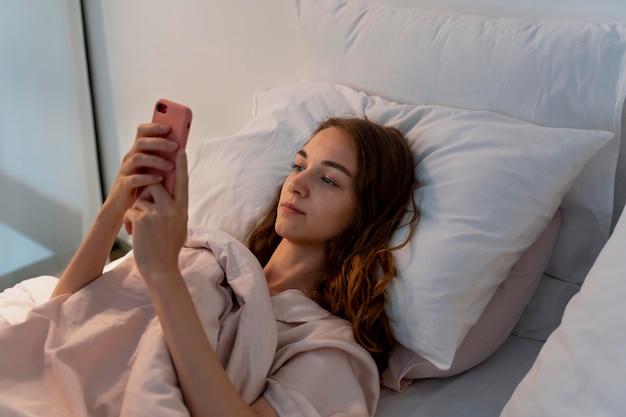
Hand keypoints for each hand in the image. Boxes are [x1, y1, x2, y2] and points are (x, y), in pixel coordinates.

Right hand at [104, 123, 177, 225]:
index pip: (142, 132)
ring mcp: (126, 171)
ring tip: (171, 166)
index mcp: (138, 152)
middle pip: (141, 142)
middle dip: (159, 142)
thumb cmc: (142, 186)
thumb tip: (182, 149)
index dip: (154, 127)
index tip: (169, 127)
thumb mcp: (153, 169)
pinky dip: (148, 178)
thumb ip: (163, 158)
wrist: (123, 207)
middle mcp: (130, 158)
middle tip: (175, 146)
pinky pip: (134, 179)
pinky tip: (159, 179)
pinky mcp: (124, 185)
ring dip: (156, 160)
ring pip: (137, 158)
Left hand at [124, 149, 188, 282]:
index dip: (182, 166)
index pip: (183, 182)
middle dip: (147, 193)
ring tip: (142, 228)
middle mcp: (172, 209)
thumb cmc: (167, 248)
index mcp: (182, 210)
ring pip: (141, 198)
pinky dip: (130, 222)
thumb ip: (173, 208)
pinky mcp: (143, 219)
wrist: (160, 268)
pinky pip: (131, 210)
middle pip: (156, 186)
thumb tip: (162, 192)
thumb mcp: (178, 226)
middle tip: (146, 211)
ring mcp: (158, 213)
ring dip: (137, 211)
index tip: (180, 150)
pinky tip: (135, 234)